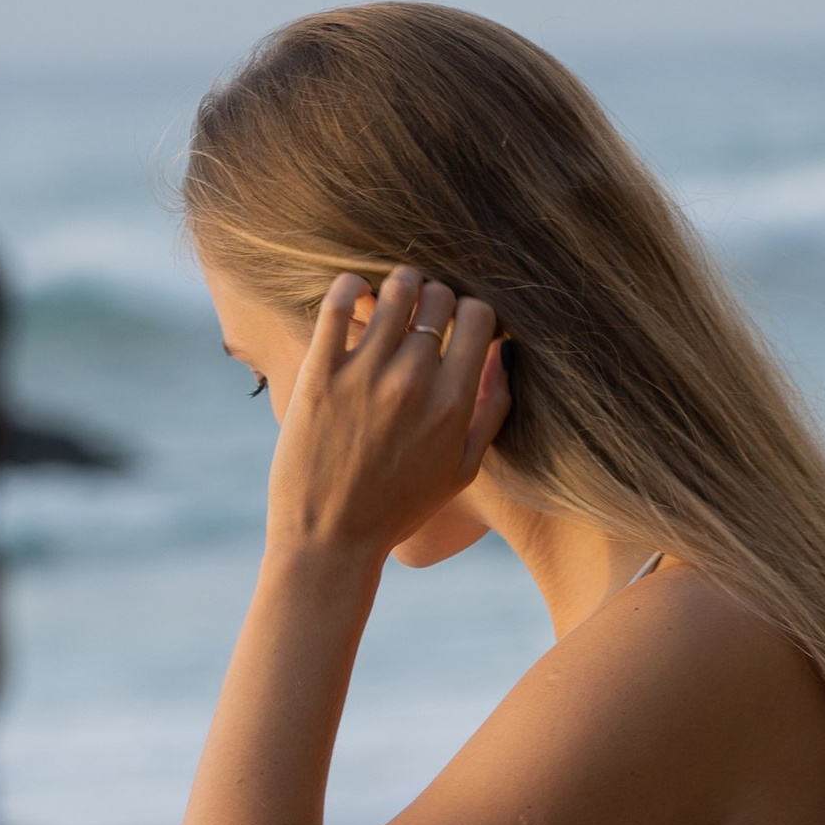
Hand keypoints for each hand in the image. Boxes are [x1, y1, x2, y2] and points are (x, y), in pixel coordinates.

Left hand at [266, 267, 508, 565]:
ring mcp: (364, 375)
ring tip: (391, 295)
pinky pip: (336, 304)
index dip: (471, 311)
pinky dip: (349, 286)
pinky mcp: (319, 374)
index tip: (457, 323)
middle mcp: (413, 382)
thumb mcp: (463, 469)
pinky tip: (354, 293)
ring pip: (394, 290)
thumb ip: (492, 410)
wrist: (331, 540)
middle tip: (423, 311)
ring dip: (398, 283)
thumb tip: (505, 355)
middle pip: (439, 296)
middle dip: (436, 295)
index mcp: (453, 403)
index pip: (478, 316)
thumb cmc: (400, 508)